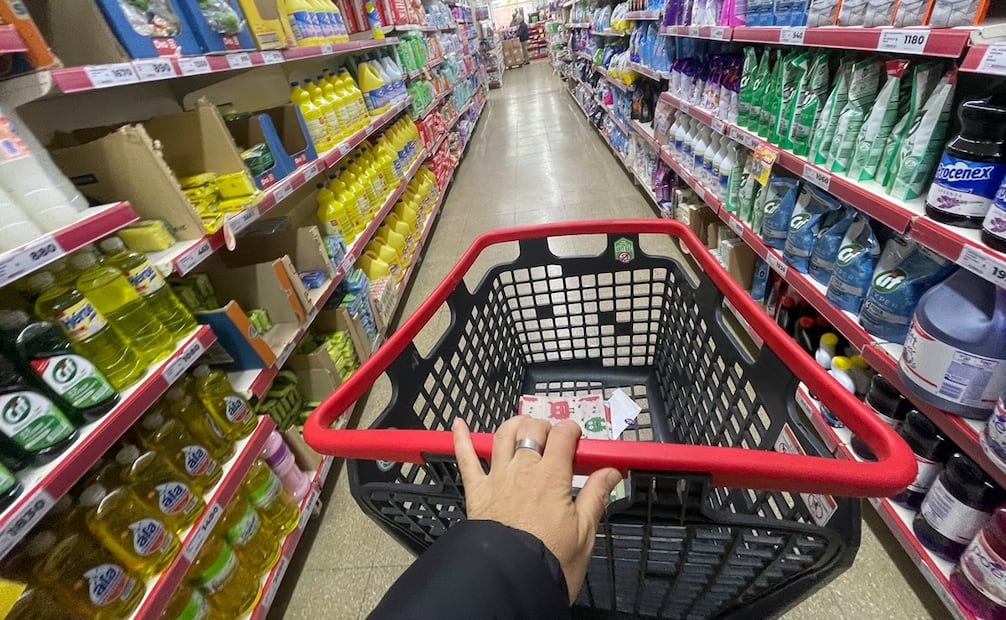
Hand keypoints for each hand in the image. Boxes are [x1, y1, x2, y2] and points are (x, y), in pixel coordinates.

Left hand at [452, 416, 621, 603]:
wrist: (510, 581)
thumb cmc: (550, 561)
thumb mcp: (584, 532)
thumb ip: (596, 496)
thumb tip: (612, 471)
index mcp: (551, 477)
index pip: (563, 435)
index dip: (572, 430)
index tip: (578, 440)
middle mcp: (523, 470)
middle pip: (532, 429)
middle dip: (545, 426)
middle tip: (554, 440)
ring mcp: (497, 478)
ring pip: (503, 435)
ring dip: (515, 425)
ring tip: (524, 427)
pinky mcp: (476, 491)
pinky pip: (466, 459)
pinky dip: (461, 439)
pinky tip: (459, 424)